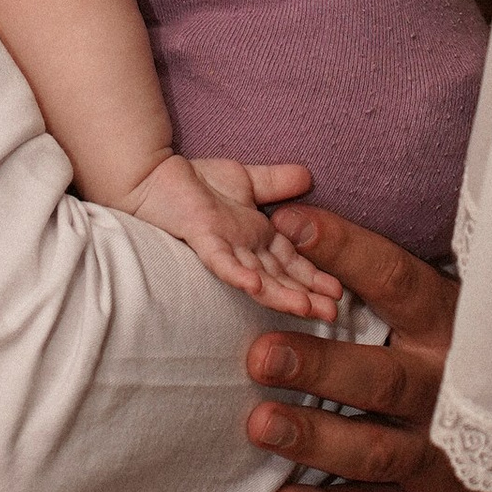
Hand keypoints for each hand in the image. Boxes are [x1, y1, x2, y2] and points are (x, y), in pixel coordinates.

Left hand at [126, 156, 341, 321]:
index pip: (292, 262)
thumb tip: (309, 176)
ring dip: (280, 295)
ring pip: (257, 276)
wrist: (152, 174)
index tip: (340, 294)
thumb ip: (276, 182)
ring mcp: (223, 247)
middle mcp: (243, 249)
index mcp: (257, 238)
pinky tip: (252, 286)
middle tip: (333, 316)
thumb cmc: (194, 183)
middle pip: (280, 277)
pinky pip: (220, 260)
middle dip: (307, 296)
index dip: (315, 277)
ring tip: (306, 311)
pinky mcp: (202, 239)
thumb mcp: (245, 179)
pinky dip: (237, 274)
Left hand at [242, 207, 491, 491]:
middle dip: (321, 367)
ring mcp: (439, 454)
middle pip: (383, 378)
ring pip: (374, 450)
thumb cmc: (460, 361)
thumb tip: (295, 224)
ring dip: (316, 439)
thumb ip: (382, 282)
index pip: (397, 281)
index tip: (291, 226)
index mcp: (450, 327)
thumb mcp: (442, 314)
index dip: (347, 251)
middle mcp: (448, 389)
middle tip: (261, 355)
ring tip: (260, 425)